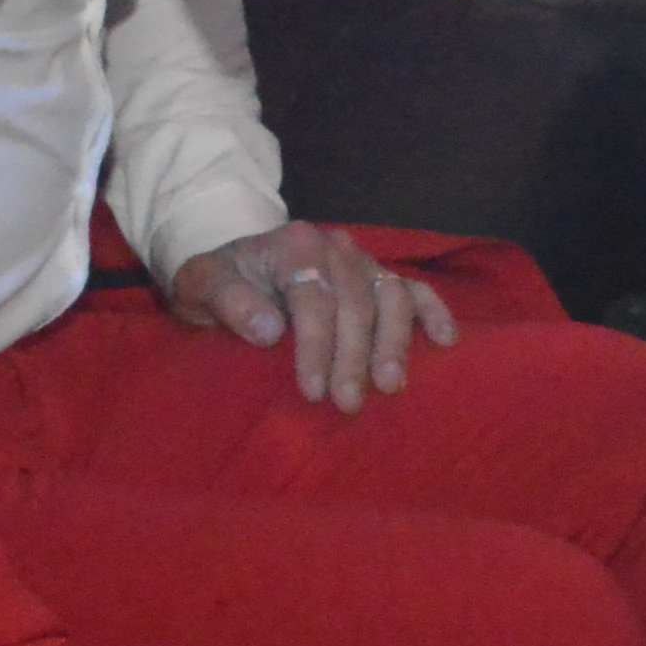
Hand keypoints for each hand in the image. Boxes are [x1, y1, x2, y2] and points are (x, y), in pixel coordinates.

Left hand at [164, 217, 445, 408]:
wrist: (236, 269)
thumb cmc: (219, 284)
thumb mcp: (201, 286)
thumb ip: (228, 301)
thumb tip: (269, 329)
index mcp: (293, 243)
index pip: (313, 293)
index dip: (316, 344)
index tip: (313, 390)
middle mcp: (335, 246)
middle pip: (357, 299)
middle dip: (354, 355)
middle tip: (348, 403)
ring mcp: (363, 262)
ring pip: (392, 296)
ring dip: (394, 342)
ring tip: (390, 385)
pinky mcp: (380, 278)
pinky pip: (416, 291)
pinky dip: (434, 312)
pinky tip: (445, 340)